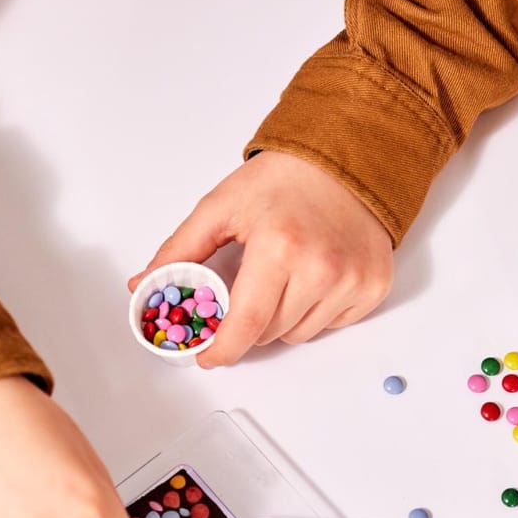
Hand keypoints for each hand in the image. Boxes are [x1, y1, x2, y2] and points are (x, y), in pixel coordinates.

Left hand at [130, 150, 393, 366]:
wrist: (345, 160)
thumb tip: (144, 286)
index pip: (245, 323)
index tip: (208, 356)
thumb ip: (181, 249)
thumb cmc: (284, 180)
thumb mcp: (222, 206)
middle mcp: (320, 268)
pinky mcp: (372, 287)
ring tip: (283, 276)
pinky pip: (331, 325)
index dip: (222, 348)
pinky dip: (314, 311)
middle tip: (246, 291)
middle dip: (248, 323)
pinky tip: (312, 277)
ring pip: (298, 334)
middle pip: (269, 333)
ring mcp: (351, 280)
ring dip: (280, 319)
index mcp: (278, 246)